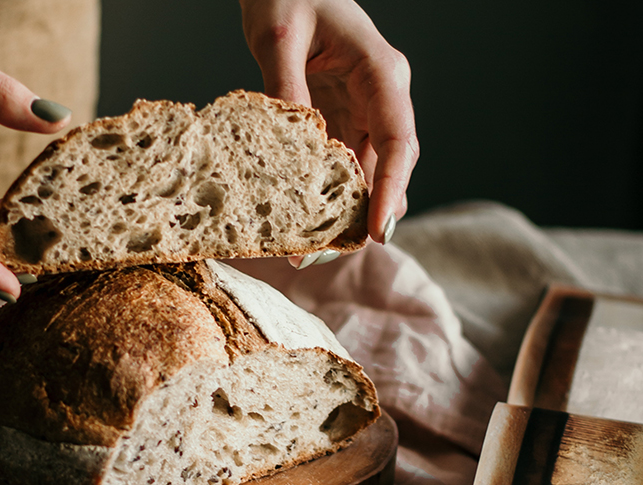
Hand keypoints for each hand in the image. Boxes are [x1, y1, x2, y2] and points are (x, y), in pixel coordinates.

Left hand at [239, 0, 417, 245]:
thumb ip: (286, 87)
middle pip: (389, 168)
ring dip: (344, 213)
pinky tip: (302, 222)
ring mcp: (363, 111)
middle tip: (322, 254)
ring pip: (368, 174)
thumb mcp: (278, 35)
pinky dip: (327, 196)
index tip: (377, 232)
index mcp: (381, 72)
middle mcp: (381, 97)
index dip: (391, 190)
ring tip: (307, 250)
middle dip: (364, 215)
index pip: (400, 140)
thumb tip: (292, 146)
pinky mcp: (342, 121)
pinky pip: (343, 166)